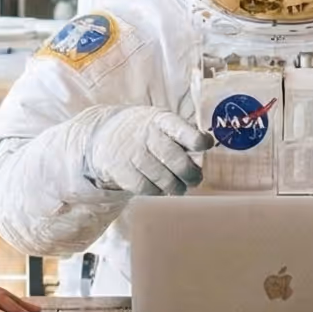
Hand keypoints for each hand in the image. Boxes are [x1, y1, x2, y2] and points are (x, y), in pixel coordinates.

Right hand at [82, 107, 212, 196]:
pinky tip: (158, 187)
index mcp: (161, 120)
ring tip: (179, 187)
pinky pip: (148, 189)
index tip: (205, 145)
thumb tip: (208, 143)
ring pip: (164, 179)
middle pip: (176, 160)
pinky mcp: (122, 171)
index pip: (183, 130)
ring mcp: (133, 154)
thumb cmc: (144, 131)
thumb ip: (184, 133)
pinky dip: (157, 191)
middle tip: (195, 179)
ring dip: (176, 187)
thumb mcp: (161, 122)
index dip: (197, 140)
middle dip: (191, 174)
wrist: (104, 136)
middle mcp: (147, 135)